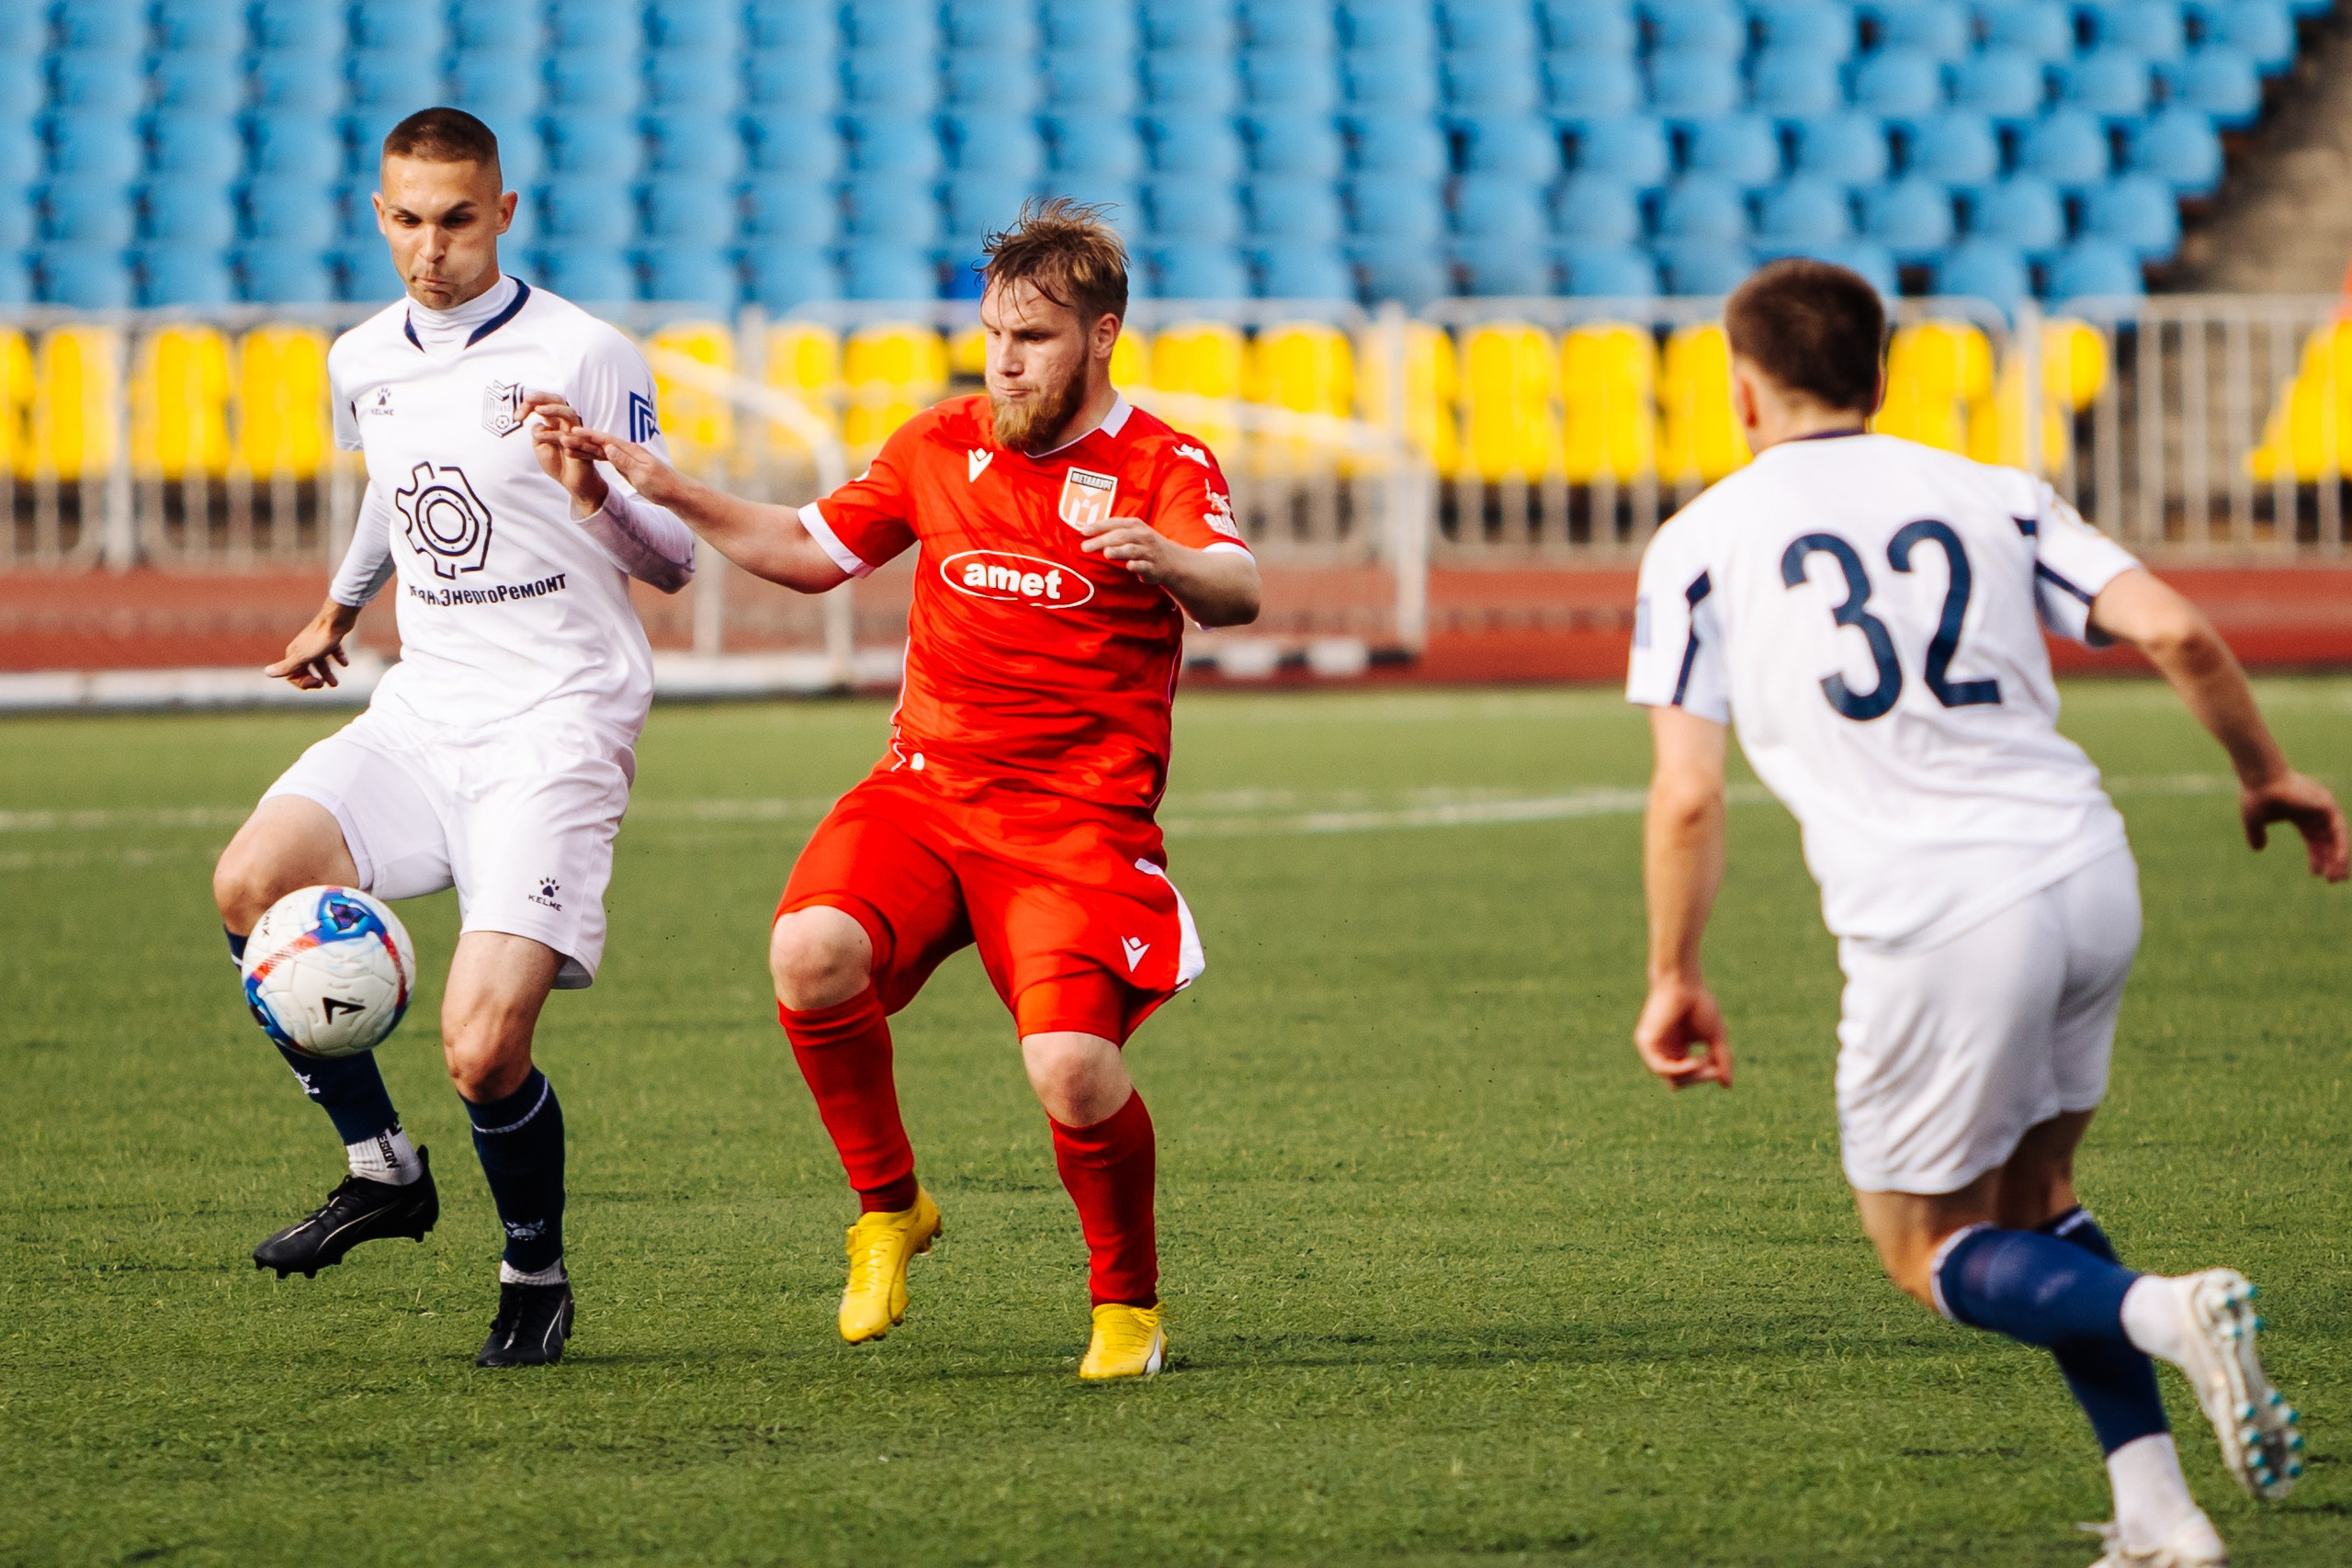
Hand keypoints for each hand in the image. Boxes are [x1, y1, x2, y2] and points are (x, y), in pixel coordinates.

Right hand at [265, 604, 358, 689]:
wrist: (336, 619)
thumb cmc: (319, 639)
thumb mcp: (302, 657)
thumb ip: (286, 667)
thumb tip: (265, 673)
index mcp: (293, 653)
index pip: (292, 674)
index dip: (303, 682)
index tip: (317, 684)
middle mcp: (302, 648)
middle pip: (305, 669)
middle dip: (313, 679)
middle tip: (324, 685)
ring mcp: (316, 643)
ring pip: (320, 662)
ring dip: (327, 673)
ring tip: (335, 684)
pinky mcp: (329, 638)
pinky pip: (332, 651)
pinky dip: (338, 658)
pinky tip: (345, 664)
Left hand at [524, 395, 610, 515]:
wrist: (571, 482)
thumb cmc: (558, 464)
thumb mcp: (540, 447)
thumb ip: (538, 433)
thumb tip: (539, 424)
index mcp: (554, 422)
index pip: (542, 404)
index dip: (528, 405)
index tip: (516, 417)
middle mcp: (565, 423)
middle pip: (557, 400)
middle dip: (541, 398)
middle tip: (527, 400)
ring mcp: (574, 432)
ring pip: (568, 412)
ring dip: (553, 408)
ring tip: (538, 410)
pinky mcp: (580, 445)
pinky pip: (569, 434)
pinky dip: (553, 433)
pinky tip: (540, 437)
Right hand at [548, 422, 691, 510]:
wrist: (675, 493)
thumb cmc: (662, 485)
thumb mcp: (643, 475)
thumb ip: (625, 461)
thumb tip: (608, 448)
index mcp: (631, 450)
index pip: (606, 440)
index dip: (589, 435)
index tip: (573, 430)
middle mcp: (626, 450)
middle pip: (599, 442)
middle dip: (580, 439)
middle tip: (561, 436)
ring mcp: (624, 457)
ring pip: (598, 449)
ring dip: (582, 446)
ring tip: (564, 444)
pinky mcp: (624, 465)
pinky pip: (603, 458)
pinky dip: (590, 455)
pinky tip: (578, 453)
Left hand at [1074, 516, 1178, 582]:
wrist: (1172, 561)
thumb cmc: (1144, 545)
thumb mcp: (1131, 533)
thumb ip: (1112, 532)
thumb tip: (1084, 532)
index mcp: (1134, 525)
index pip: (1114, 523)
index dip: (1098, 526)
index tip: (1082, 531)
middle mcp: (1142, 536)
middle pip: (1120, 536)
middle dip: (1102, 540)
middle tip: (1085, 547)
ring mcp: (1148, 552)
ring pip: (1132, 550)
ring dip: (1119, 551)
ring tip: (1107, 553)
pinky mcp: (1153, 567)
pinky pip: (1145, 566)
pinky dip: (1137, 566)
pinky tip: (1129, 566)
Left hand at [1633, 975, 1732, 1090]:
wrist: (1683, 983)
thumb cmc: (1699, 1004)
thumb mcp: (1716, 1036)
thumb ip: (1722, 1060)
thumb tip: (1728, 1086)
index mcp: (1678, 1051)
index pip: (1689, 1077)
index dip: (1704, 1077)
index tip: (1718, 1067)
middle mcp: (1664, 1052)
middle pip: (1679, 1082)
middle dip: (1699, 1079)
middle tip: (1714, 1069)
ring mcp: (1654, 1048)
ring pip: (1671, 1079)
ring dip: (1692, 1075)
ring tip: (1705, 1062)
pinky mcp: (1646, 1042)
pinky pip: (1660, 1068)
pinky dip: (1679, 1069)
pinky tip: (1694, 1061)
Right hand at [2240, 769, 2349, 881]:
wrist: (2260, 780)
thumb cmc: (2256, 796)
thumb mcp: (2255, 821)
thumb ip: (2257, 835)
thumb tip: (2258, 849)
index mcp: (2301, 815)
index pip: (2314, 839)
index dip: (2316, 856)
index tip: (2315, 874)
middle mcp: (2316, 811)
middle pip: (2329, 840)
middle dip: (2332, 860)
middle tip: (2334, 880)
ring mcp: (2324, 808)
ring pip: (2338, 837)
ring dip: (2339, 858)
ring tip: (2338, 877)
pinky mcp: (2327, 805)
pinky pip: (2339, 831)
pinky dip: (2340, 847)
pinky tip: (2338, 861)